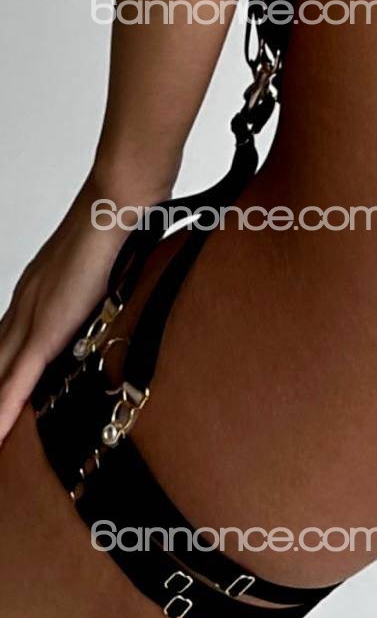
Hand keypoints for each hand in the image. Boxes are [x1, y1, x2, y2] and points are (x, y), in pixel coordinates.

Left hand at [0, 172, 167, 445]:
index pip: (7, 341)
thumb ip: (109, 288)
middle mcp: (24, 306)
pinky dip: (5, 408)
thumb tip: (124, 296)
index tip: (2, 387)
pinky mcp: (44, 330)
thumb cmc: (120, 226)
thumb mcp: (111, 267)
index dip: (1, 369)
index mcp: (37, 293)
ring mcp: (30, 318)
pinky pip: (18, 379)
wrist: (115, 209)